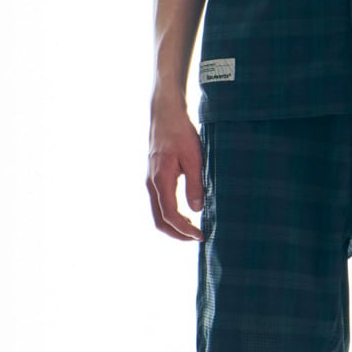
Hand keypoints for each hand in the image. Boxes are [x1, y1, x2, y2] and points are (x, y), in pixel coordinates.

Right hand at [147, 96, 204, 241]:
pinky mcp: (154, 177)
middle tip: (197, 237)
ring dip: (174, 225)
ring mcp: (151, 181)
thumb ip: (195, 184)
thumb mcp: (194, 157)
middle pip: (160, 220)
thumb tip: (197, 209)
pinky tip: (186, 213)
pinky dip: (170, 215)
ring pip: (158, 213)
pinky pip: (159, 203)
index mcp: (161, 180)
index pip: (170, 215)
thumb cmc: (180, 133)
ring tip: (193, 228)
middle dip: (177, 233)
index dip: (185, 229)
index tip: (200, 235)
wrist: (165, 115)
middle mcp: (151, 184)